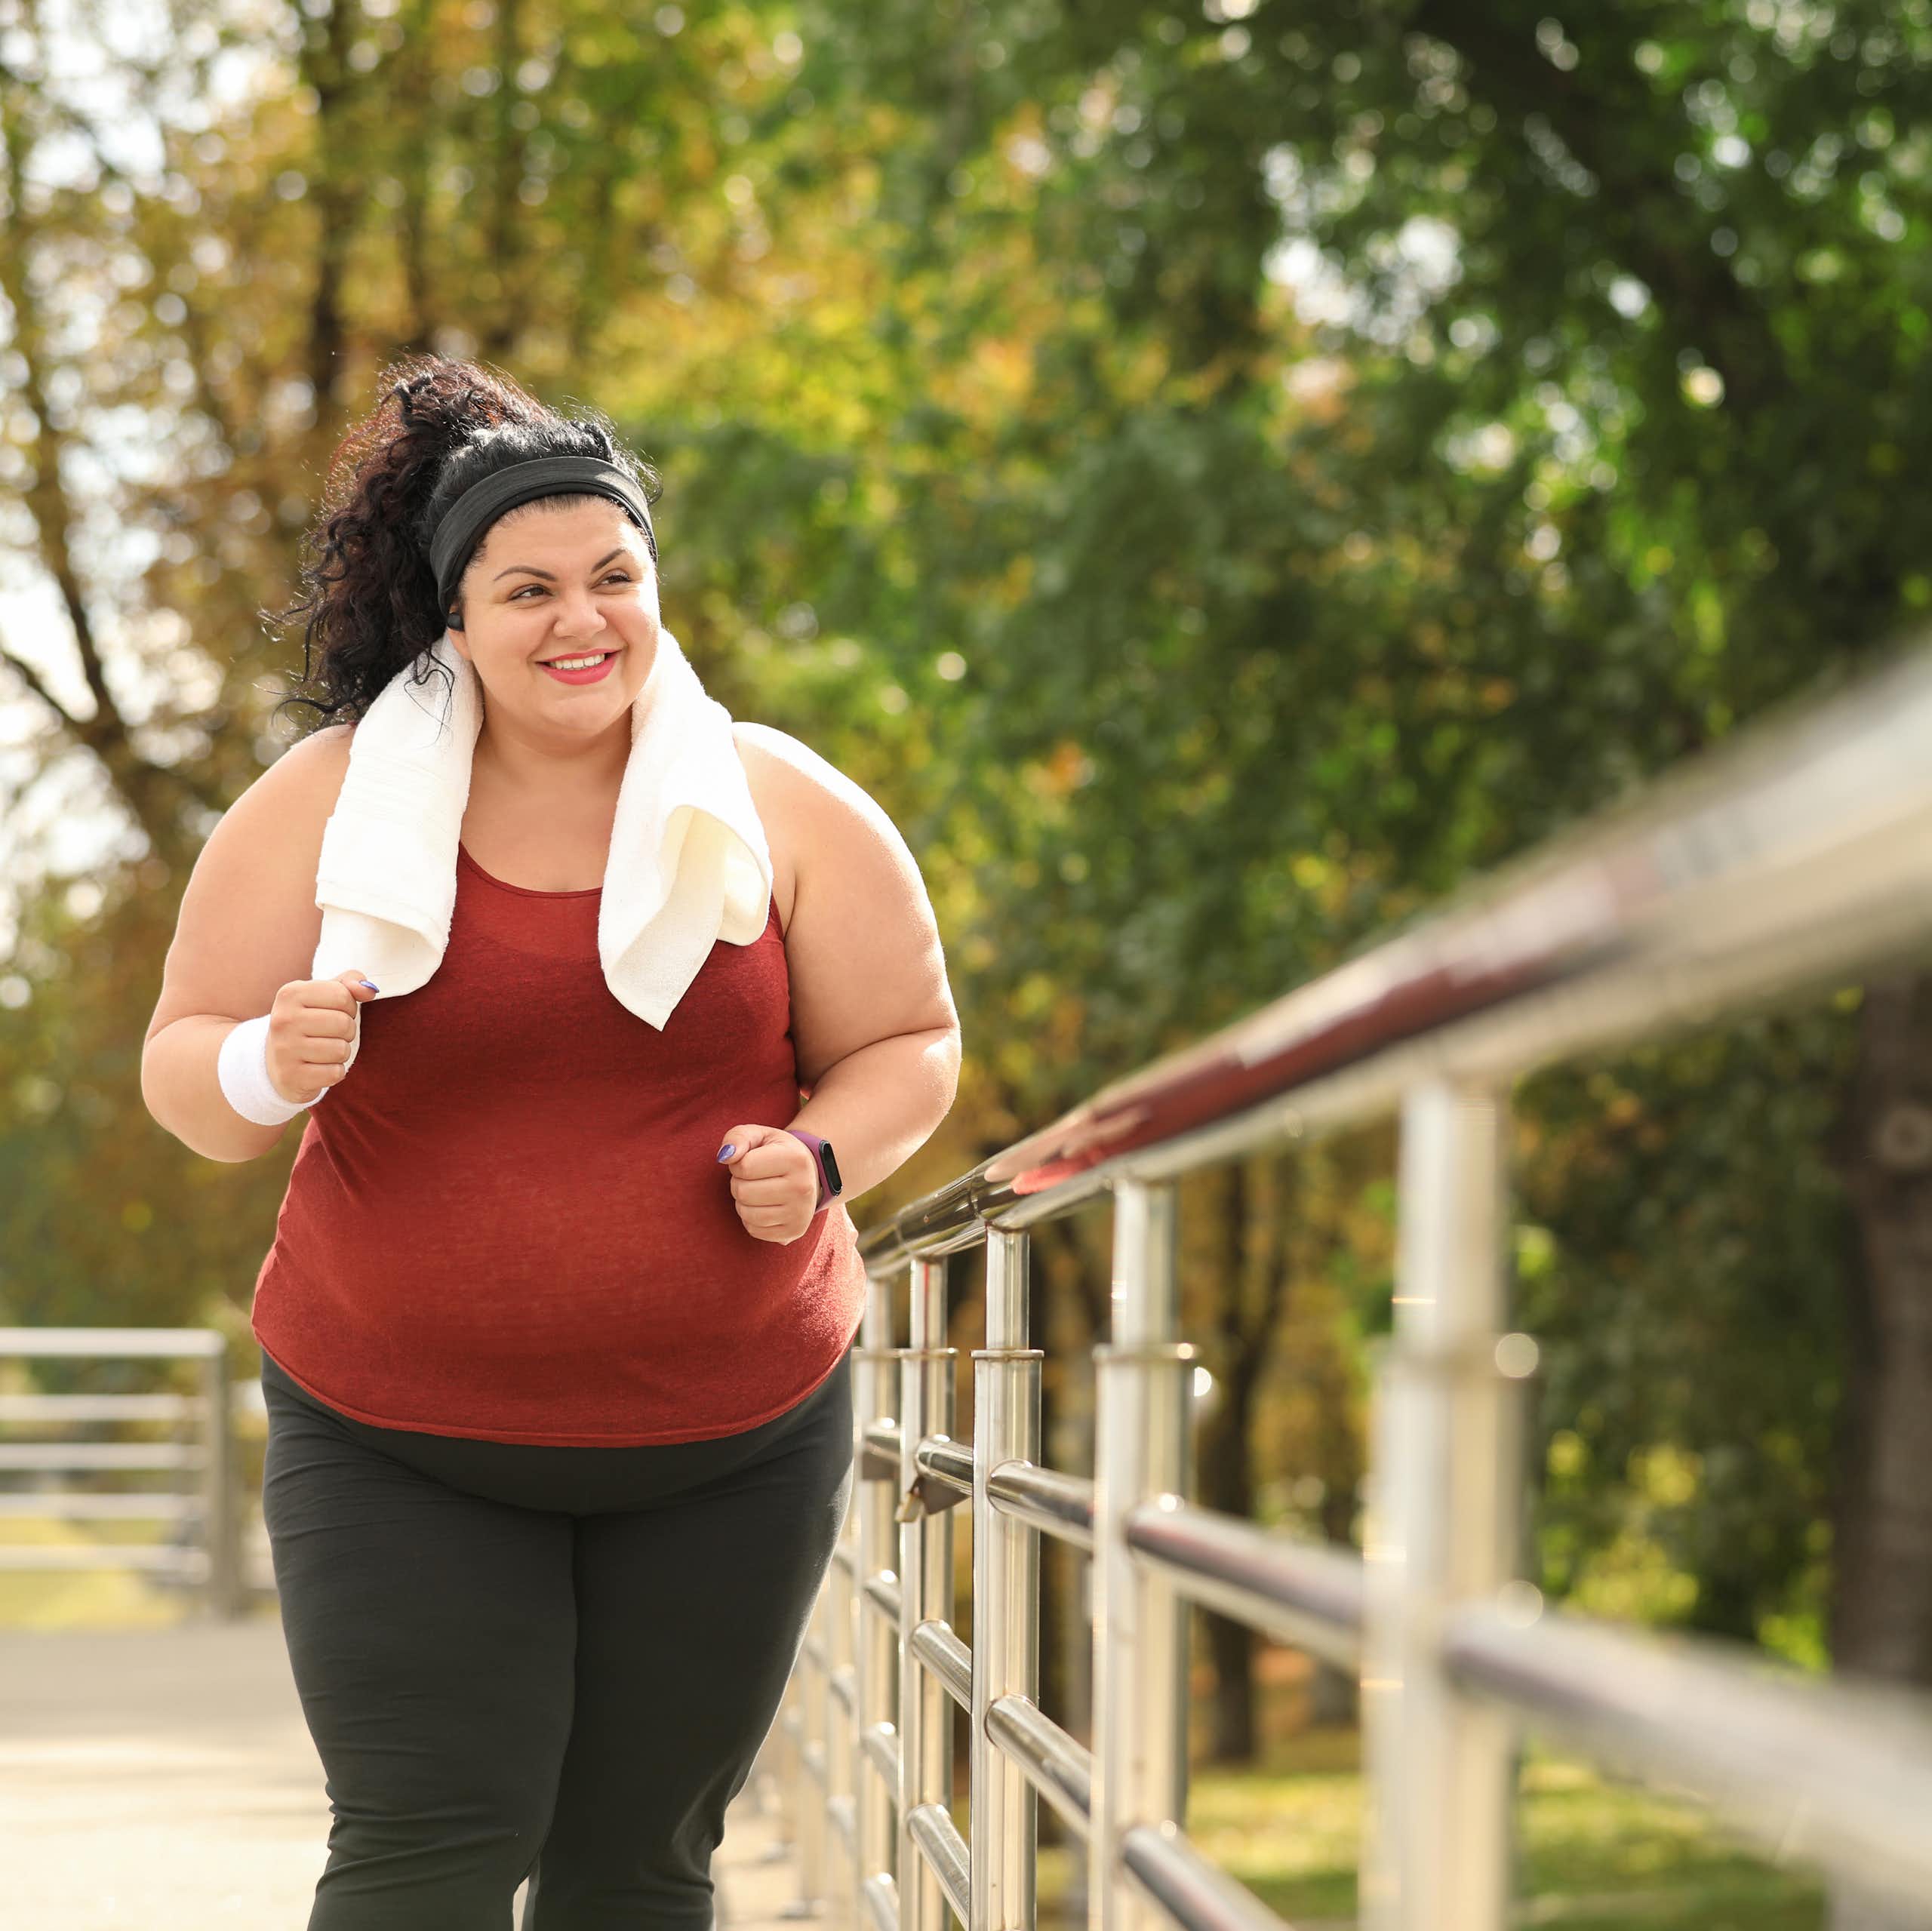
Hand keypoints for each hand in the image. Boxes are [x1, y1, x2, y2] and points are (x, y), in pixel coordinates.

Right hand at [266, 969, 378, 1103]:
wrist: (275, 1063)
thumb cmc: (308, 1023)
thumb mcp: (323, 996)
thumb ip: (349, 983)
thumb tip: (369, 989)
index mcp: (290, 994)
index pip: (343, 995)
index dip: (349, 1007)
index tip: (334, 1013)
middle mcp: (283, 1020)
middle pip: (344, 1023)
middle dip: (347, 1031)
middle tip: (330, 1034)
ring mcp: (284, 1049)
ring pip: (341, 1050)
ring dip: (341, 1052)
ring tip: (324, 1051)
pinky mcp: (291, 1076)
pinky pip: (335, 1073)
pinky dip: (334, 1072)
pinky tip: (318, 1068)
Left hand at [717, 1125, 818, 1244]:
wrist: (808, 1174)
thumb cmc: (777, 1152)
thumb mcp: (760, 1136)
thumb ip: (738, 1137)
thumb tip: (724, 1157)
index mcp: (795, 1159)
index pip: (744, 1167)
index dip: (738, 1164)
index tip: (749, 1161)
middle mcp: (802, 1187)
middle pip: (743, 1192)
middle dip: (739, 1183)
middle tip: (753, 1178)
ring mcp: (800, 1212)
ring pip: (746, 1213)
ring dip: (742, 1202)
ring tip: (757, 1191)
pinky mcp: (794, 1231)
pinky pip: (754, 1230)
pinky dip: (750, 1219)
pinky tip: (763, 1206)